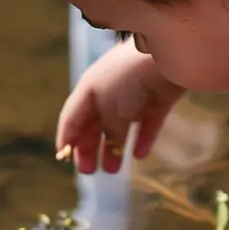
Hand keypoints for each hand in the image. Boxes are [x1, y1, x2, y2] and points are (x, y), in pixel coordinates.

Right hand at [55, 38, 184, 174]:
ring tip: (112, 171)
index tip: (63, 156)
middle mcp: (108, 93)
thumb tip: (109, 143)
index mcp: (88, 91)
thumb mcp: (108, 107)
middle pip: (94, 124)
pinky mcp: (157, 101)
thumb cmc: (126, 80)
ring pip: (119, 127)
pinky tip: (140, 156)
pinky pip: (146, 124)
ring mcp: (134, 97)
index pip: (72, 117)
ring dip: (113, 148)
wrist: (165, 58)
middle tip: (87, 171)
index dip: (66, 136)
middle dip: (88, 147)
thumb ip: (107, 129)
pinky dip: (142, 139)